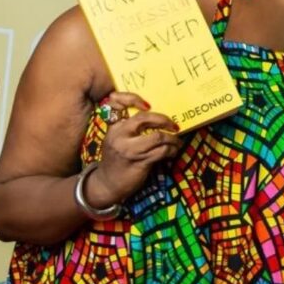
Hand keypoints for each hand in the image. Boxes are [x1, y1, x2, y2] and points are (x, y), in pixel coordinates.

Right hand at [87, 92, 180, 207]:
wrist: (106, 184)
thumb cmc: (116, 160)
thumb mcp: (116, 140)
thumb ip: (128, 127)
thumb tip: (155, 117)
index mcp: (113, 127)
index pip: (117, 104)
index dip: (132, 98)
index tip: (148, 104)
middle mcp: (119, 135)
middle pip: (144, 117)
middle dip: (164, 120)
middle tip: (174, 125)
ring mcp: (129, 149)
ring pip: (158, 136)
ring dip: (173, 139)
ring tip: (177, 142)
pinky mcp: (139, 161)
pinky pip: (162, 151)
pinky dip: (172, 150)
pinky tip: (173, 151)